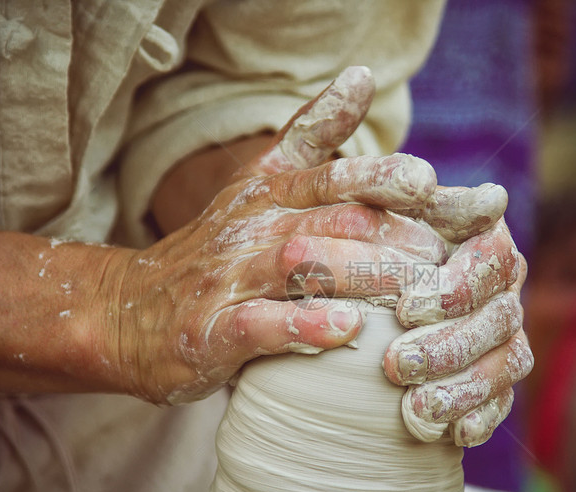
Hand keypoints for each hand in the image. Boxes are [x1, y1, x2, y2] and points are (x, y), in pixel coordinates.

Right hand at [111, 67, 459, 404]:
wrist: (129, 309)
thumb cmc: (216, 249)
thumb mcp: (259, 180)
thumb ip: (311, 134)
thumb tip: (360, 76)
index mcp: (271, 191)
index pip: (336, 173)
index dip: (385, 175)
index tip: (430, 184)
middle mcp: (255, 227)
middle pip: (334, 219)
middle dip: (397, 235)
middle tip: (446, 256)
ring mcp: (231, 278)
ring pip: (303, 264)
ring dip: (365, 274)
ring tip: (418, 289)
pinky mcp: (212, 330)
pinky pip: (260, 324)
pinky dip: (304, 325)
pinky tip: (347, 329)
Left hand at [383, 219, 533, 446]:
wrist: (378, 284)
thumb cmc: (378, 240)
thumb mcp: (386, 207)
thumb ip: (415, 191)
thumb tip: (491, 197)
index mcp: (486, 244)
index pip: (489, 263)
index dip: (453, 288)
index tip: (404, 308)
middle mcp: (504, 291)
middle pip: (497, 320)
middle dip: (447, 346)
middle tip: (394, 365)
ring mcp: (505, 338)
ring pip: (505, 365)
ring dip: (462, 389)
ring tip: (415, 410)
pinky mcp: (497, 379)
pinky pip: (502, 402)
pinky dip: (481, 417)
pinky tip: (456, 435)